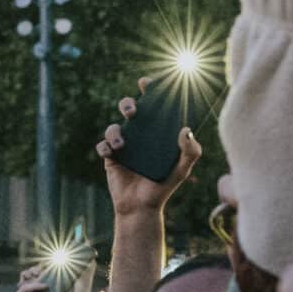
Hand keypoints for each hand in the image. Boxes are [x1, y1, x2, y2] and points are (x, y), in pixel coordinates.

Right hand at [95, 90, 202, 216]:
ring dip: (115, 131)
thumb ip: (190, 152)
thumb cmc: (163, 186)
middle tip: (133, 111)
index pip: (153, 105)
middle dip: (128, 103)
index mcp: (157, 132)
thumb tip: (186, 129)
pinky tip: (112, 153)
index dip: (150, 90)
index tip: (148, 83)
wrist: (142, 208)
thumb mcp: (181, 170)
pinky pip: (102, 145)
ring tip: (122, 144)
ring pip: (113, 126)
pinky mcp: (110, 157)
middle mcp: (139, 134)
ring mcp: (124, 145)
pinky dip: (105, 146)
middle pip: (129, 109)